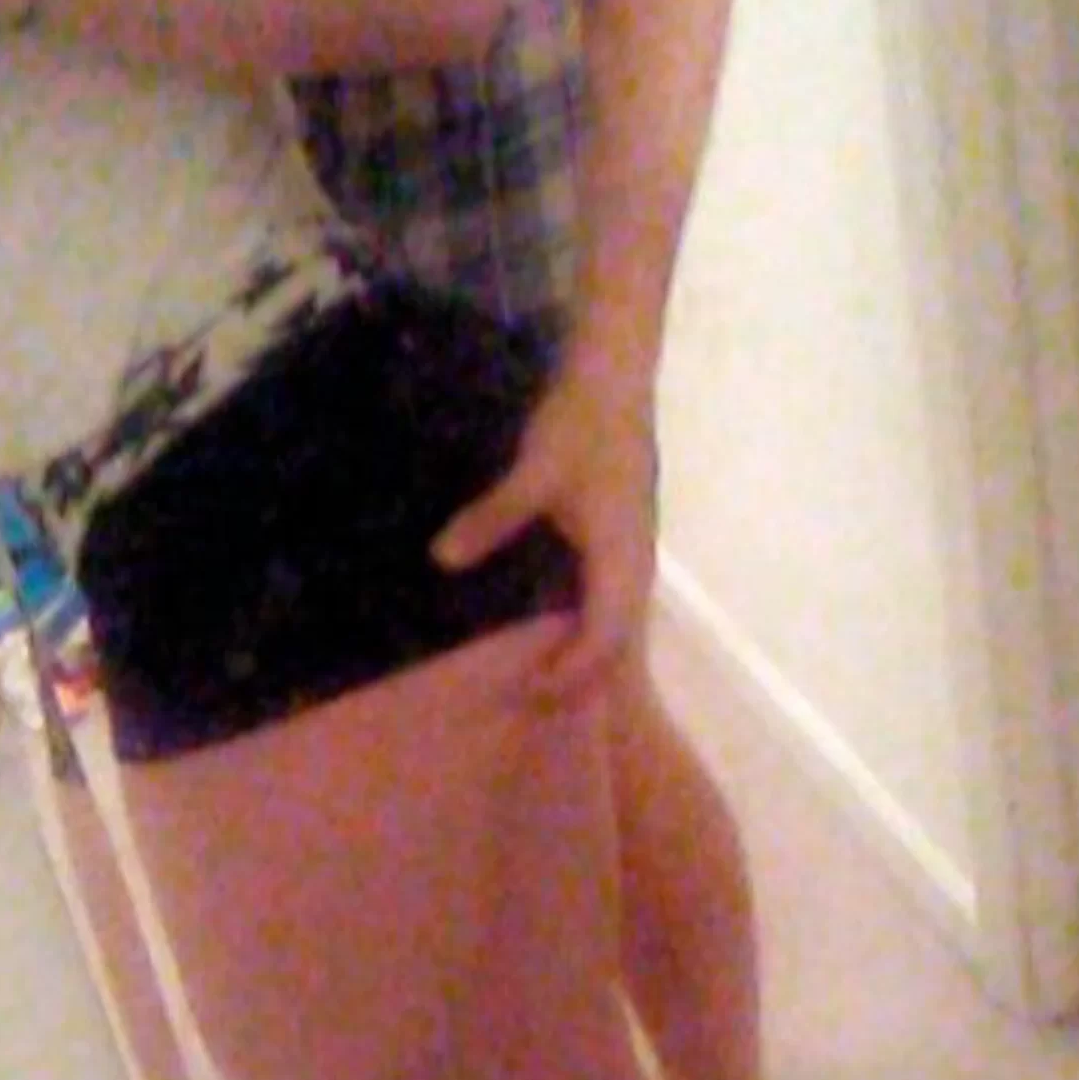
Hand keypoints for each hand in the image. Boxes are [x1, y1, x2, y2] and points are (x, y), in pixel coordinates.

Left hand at [432, 342, 658, 708]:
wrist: (616, 375)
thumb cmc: (581, 422)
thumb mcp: (533, 472)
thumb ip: (491, 518)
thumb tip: (442, 559)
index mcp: (622, 557)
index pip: (603, 638)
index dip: (569, 674)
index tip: (527, 693)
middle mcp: (636, 564)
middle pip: (618, 643)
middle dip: (578, 679)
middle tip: (526, 704)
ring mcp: (634, 552)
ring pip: (618, 624)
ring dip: (584, 656)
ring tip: (538, 679)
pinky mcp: (624, 538)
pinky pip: (611, 601)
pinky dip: (585, 627)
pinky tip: (551, 629)